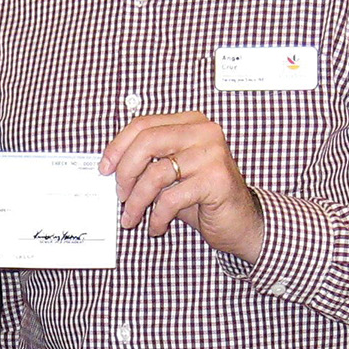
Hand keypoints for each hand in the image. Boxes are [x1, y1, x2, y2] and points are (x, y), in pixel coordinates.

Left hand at [99, 112, 263, 262]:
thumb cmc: (203, 197)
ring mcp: (212, 154)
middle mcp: (204, 132)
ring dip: (137, 201)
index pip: (143, 125)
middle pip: (147, 141)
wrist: (243, 222)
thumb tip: (110, 168)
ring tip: (132, 217)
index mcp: (190, 123)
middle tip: (119, 195)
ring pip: (156, 173)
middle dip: (125, 172)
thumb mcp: (172, 173)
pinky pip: (171, 198)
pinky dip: (157, 216)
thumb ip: (148, 162)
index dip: (118, 146)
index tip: (104, 168)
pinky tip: (156, 226)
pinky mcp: (216, 180)